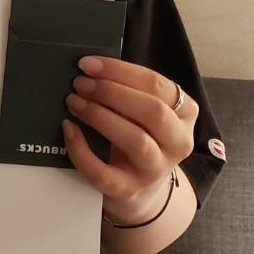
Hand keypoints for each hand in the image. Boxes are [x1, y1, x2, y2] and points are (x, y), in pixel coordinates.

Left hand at [62, 56, 196, 223]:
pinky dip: (81, 150)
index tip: (88, 64)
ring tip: (73, 102)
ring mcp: (155, 170)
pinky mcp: (129, 190)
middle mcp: (178, 142)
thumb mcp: (143, 110)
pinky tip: (68, 130)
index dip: (120, 71)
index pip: (157, 85)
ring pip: (135, 140)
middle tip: (80, 83)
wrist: (140, 189)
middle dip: (111, 92)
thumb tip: (89, 68)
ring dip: (99, 116)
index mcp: (185, 113)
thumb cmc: (139, 134)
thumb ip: (127, 89)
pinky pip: (103, 172)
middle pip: (153, 112)